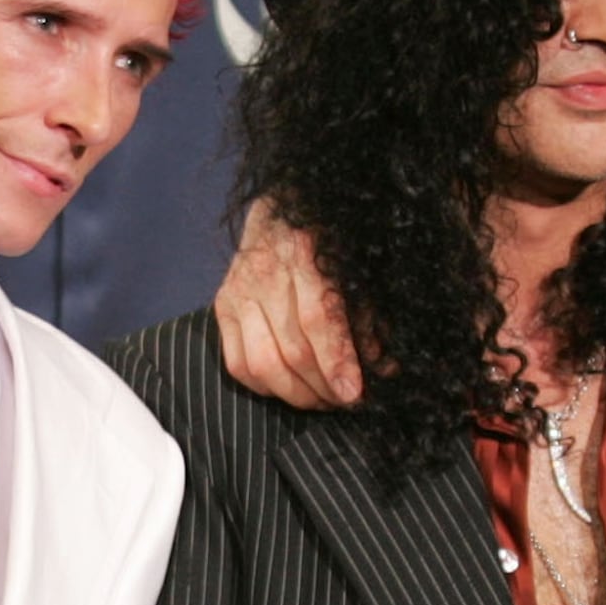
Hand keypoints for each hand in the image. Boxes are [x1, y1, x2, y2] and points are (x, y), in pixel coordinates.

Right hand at [213, 201, 362, 409]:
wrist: (283, 203)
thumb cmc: (328, 235)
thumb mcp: (355, 263)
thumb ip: (370, 314)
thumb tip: (383, 367)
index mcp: (303, 251)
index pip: (316, 319)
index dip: (336, 362)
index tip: (354, 393)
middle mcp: (265, 272)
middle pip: (292, 349)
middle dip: (323, 387)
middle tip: (347, 402)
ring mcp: (238, 290)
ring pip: (262, 364)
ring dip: (296, 394)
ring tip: (323, 401)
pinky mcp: (223, 305)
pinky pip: (237, 364)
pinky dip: (265, 387)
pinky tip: (290, 388)